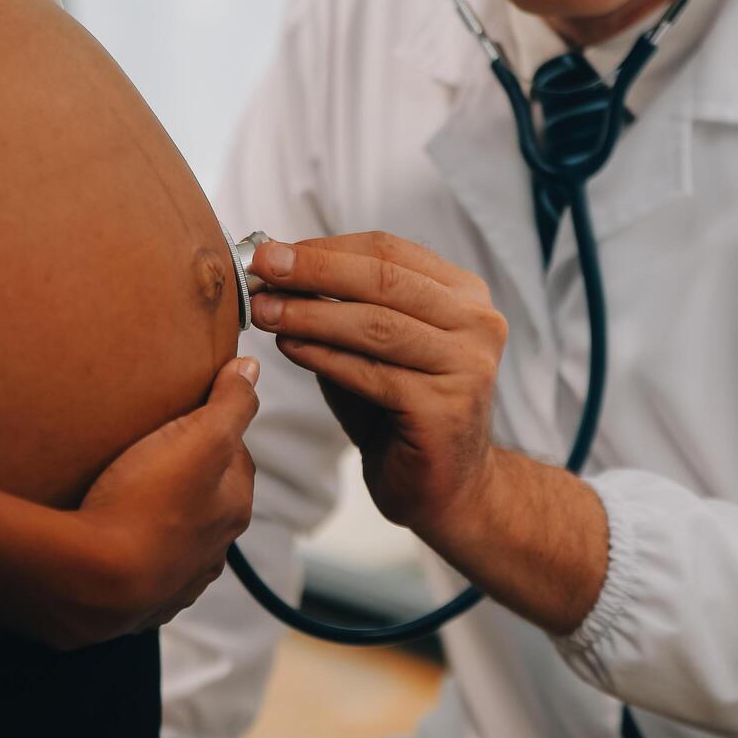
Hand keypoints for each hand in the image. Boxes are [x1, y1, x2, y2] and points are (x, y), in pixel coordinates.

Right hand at [57, 358, 258, 646]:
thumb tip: (251, 370)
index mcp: (233, 507)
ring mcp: (178, 581)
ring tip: (123, 497)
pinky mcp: (140, 604)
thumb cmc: (147, 502)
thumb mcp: (199, 437)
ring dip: (160, 520)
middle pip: (207, 500)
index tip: (181, 417)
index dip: (211, 430)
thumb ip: (231, 402)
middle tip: (147, 453)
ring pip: (178, 540)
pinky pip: (143, 572)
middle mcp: (214, 550)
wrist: (93, 580)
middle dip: (187, 479)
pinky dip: (134, 556)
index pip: (235, 456)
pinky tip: (110, 541)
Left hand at [248, 232, 506, 540]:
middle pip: (383, 279)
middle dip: (314, 269)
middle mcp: (477, 323)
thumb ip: (340, 307)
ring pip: (376, 325)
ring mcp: (467, 365)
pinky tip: (288, 349)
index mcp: (463, 295)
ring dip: (311, 314)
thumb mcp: (372, 347)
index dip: (325, 248)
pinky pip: (372, 374)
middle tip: (261, 266)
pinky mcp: (445, 408)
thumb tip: (276, 269)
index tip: (270, 251)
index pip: (388, 251)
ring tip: (264, 311)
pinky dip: (324, 358)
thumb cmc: (400, 413)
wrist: (445, 488)